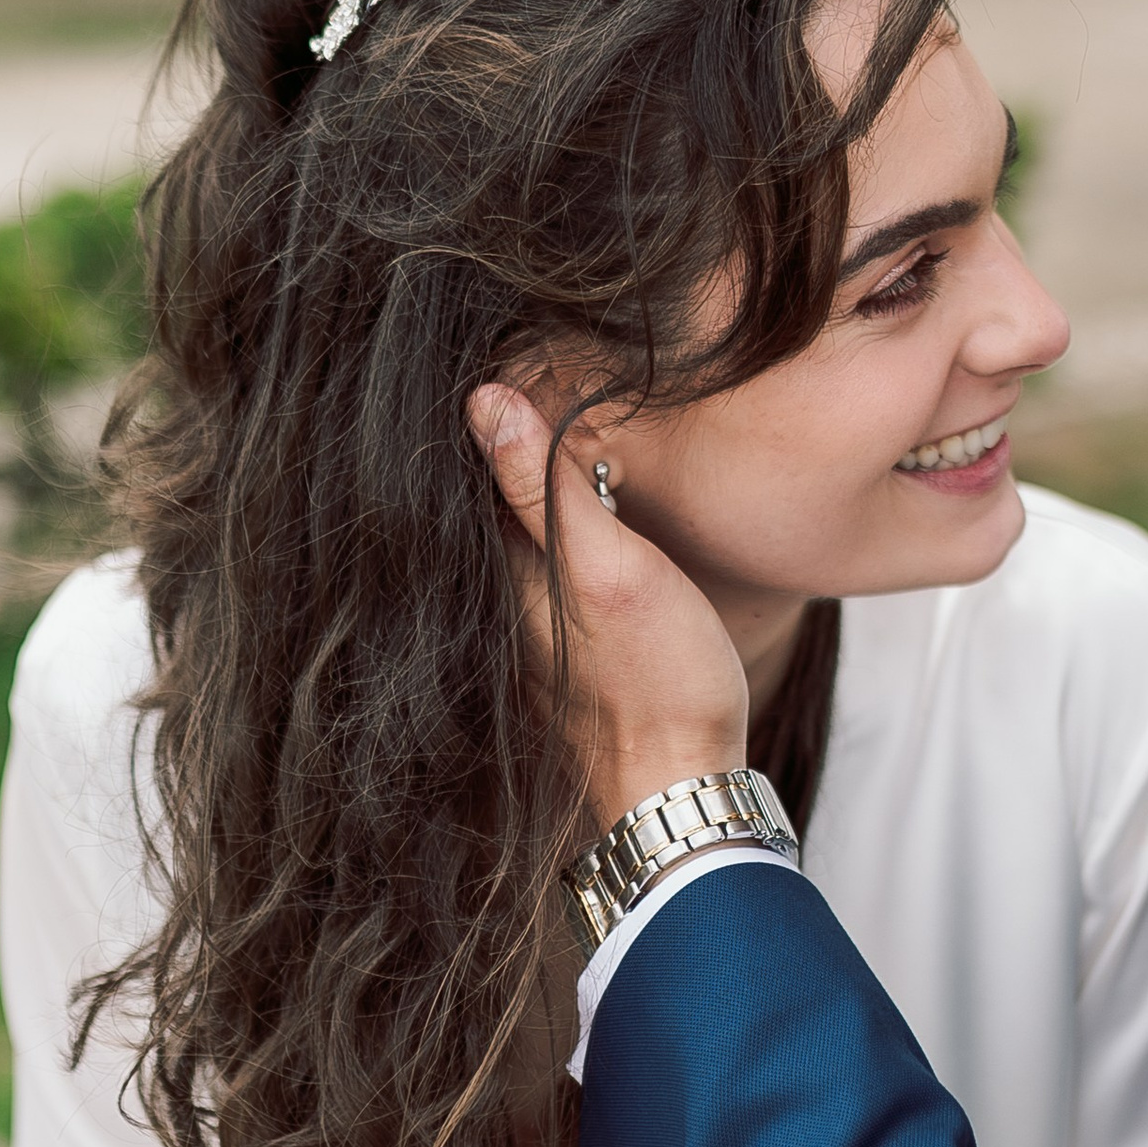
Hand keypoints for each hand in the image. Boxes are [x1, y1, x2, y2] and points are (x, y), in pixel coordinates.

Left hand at [466, 384, 747, 826]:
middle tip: (531, 377)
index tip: (504, 358)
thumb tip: (484, 399)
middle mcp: (493, 605)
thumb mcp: (609, 567)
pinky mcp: (554, 654)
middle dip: (502, 447)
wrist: (681, 788)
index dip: (486, 413)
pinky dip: (548, 534)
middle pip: (483, 504)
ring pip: (512, 539)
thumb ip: (543, 489)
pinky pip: (537, 572)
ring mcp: (521, 634)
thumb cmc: (658, 679)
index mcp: (494, 575)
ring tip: (556, 431)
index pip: (466, 471)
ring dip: (529, 489)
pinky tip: (581, 515)